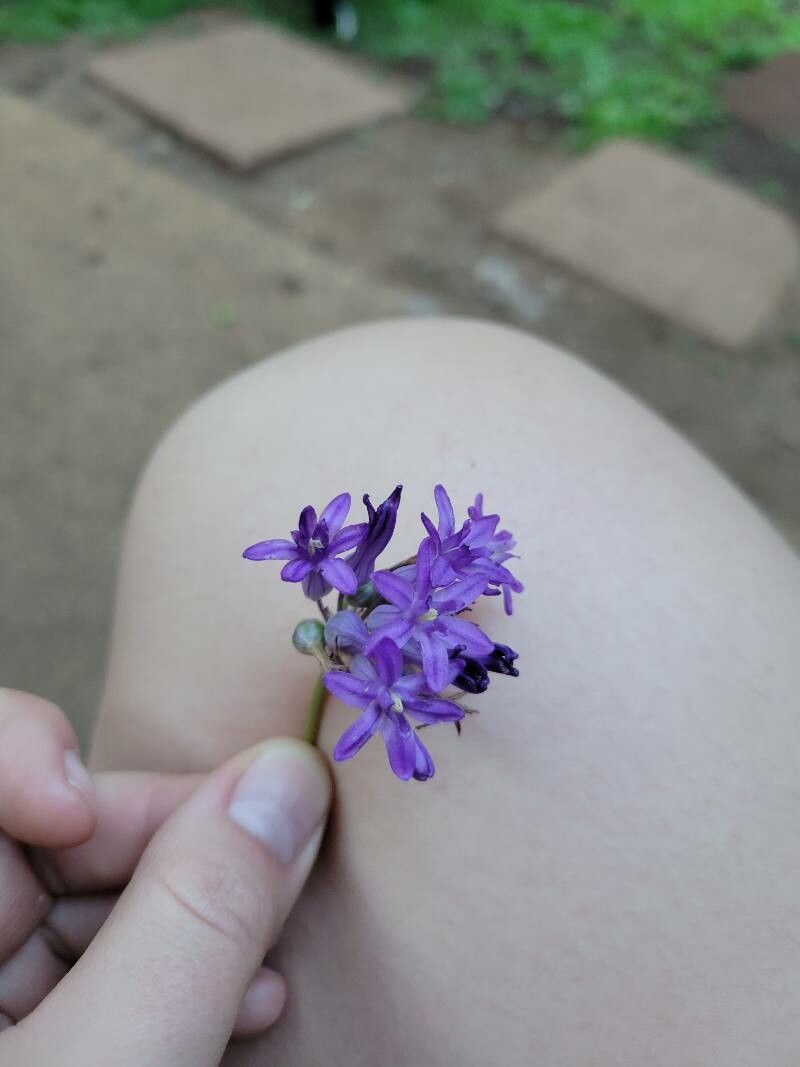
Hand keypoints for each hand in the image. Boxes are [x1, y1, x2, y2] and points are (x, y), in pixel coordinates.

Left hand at [0, 689, 330, 1066]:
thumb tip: (289, 776)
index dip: (24, 752)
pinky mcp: (36, 1047)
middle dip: (162, 842)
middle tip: (271, 854)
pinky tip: (252, 997)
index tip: (80, 807)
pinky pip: (102, 974)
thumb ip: (194, 917)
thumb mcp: (114, 1059)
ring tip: (275, 943)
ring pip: (88, 901)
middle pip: (49, 831)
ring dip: (197, 914)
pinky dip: (180, 974)